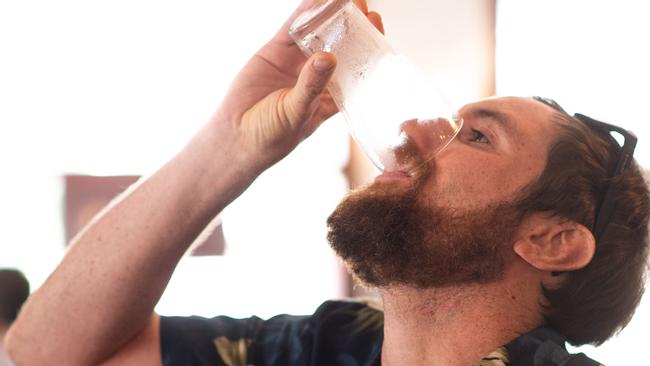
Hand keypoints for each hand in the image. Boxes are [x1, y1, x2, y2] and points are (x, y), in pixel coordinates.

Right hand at [213, 0, 383, 171]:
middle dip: (353, 28)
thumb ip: (311, 87)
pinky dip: (303, 14)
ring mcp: (296, 62)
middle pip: (340, 47)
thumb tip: (328, 58)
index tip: (378, 29)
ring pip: (317, 34)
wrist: (236, 136)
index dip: (368, 49)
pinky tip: (315, 0)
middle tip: (366, 7)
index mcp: (331, 96)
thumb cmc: (272, 136)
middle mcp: (317, 76)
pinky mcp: (275, 52)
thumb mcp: (296, 113)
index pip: (356, 69)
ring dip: (330, 15)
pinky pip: (292, 29)